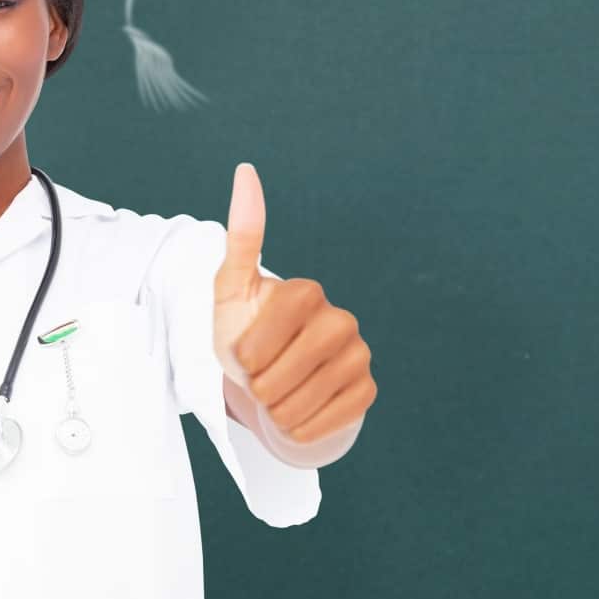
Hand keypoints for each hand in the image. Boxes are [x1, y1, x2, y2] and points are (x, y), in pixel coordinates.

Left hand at [210, 161, 375, 447]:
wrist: (275, 379)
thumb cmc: (247, 332)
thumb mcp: (231, 291)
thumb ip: (241, 238)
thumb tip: (247, 170)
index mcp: (305, 292)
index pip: (257, 345)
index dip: (242, 358)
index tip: (243, 353)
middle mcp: (341, 319)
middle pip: (276, 379)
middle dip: (257, 387)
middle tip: (261, 376)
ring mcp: (359, 355)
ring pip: (298, 406)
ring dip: (275, 411)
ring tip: (277, 393)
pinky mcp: (368, 390)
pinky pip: (326, 422)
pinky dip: (301, 427)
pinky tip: (299, 410)